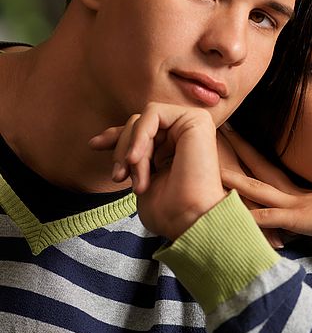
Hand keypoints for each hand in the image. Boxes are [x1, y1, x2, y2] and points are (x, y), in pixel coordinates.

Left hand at [90, 102, 224, 238]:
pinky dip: (138, 135)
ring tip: (134, 178)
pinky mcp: (196, 119)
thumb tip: (101, 138)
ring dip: (130, 149)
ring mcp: (192, 125)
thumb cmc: (168, 210)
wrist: (189, 219)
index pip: (140, 130)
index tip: (93, 145)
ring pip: (142, 120)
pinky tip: (135, 159)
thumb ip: (130, 154)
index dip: (115, 136)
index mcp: (175, 147)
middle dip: (121, 150)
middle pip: (137, 125)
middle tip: (119, 177)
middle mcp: (186, 133)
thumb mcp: (139, 176)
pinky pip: (153, 113)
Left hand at [219, 125, 311, 246]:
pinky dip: (247, 218)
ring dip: (232, 178)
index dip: (251, 154)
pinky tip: (225, 217)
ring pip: (256, 188)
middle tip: (217, 130)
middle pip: (258, 168)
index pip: (270, 169)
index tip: (236, 137)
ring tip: (209, 166)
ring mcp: (295, 205)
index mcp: (303, 192)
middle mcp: (295, 194)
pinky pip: (267, 218)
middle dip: (237, 150)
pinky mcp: (299, 220)